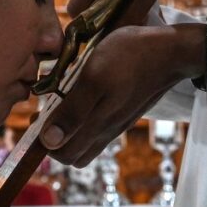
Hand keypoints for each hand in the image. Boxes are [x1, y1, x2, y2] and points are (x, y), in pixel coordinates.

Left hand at [40, 23, 206, 165]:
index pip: (62, 155)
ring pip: (86, 140)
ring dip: (69, 127)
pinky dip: (84, 118)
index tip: (36, 117)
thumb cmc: (129, 57)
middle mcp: (107, 131)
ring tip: (61, 100)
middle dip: (54, 138)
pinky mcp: (125, 111)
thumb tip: (49, 142)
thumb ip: (72, 112)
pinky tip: (81, 94)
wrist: (170, 51)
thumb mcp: (93, 78)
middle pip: (73, 153)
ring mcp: (117, 122)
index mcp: (96, 126)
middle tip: (46, 109)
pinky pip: (98, 126)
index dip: (44, 142)